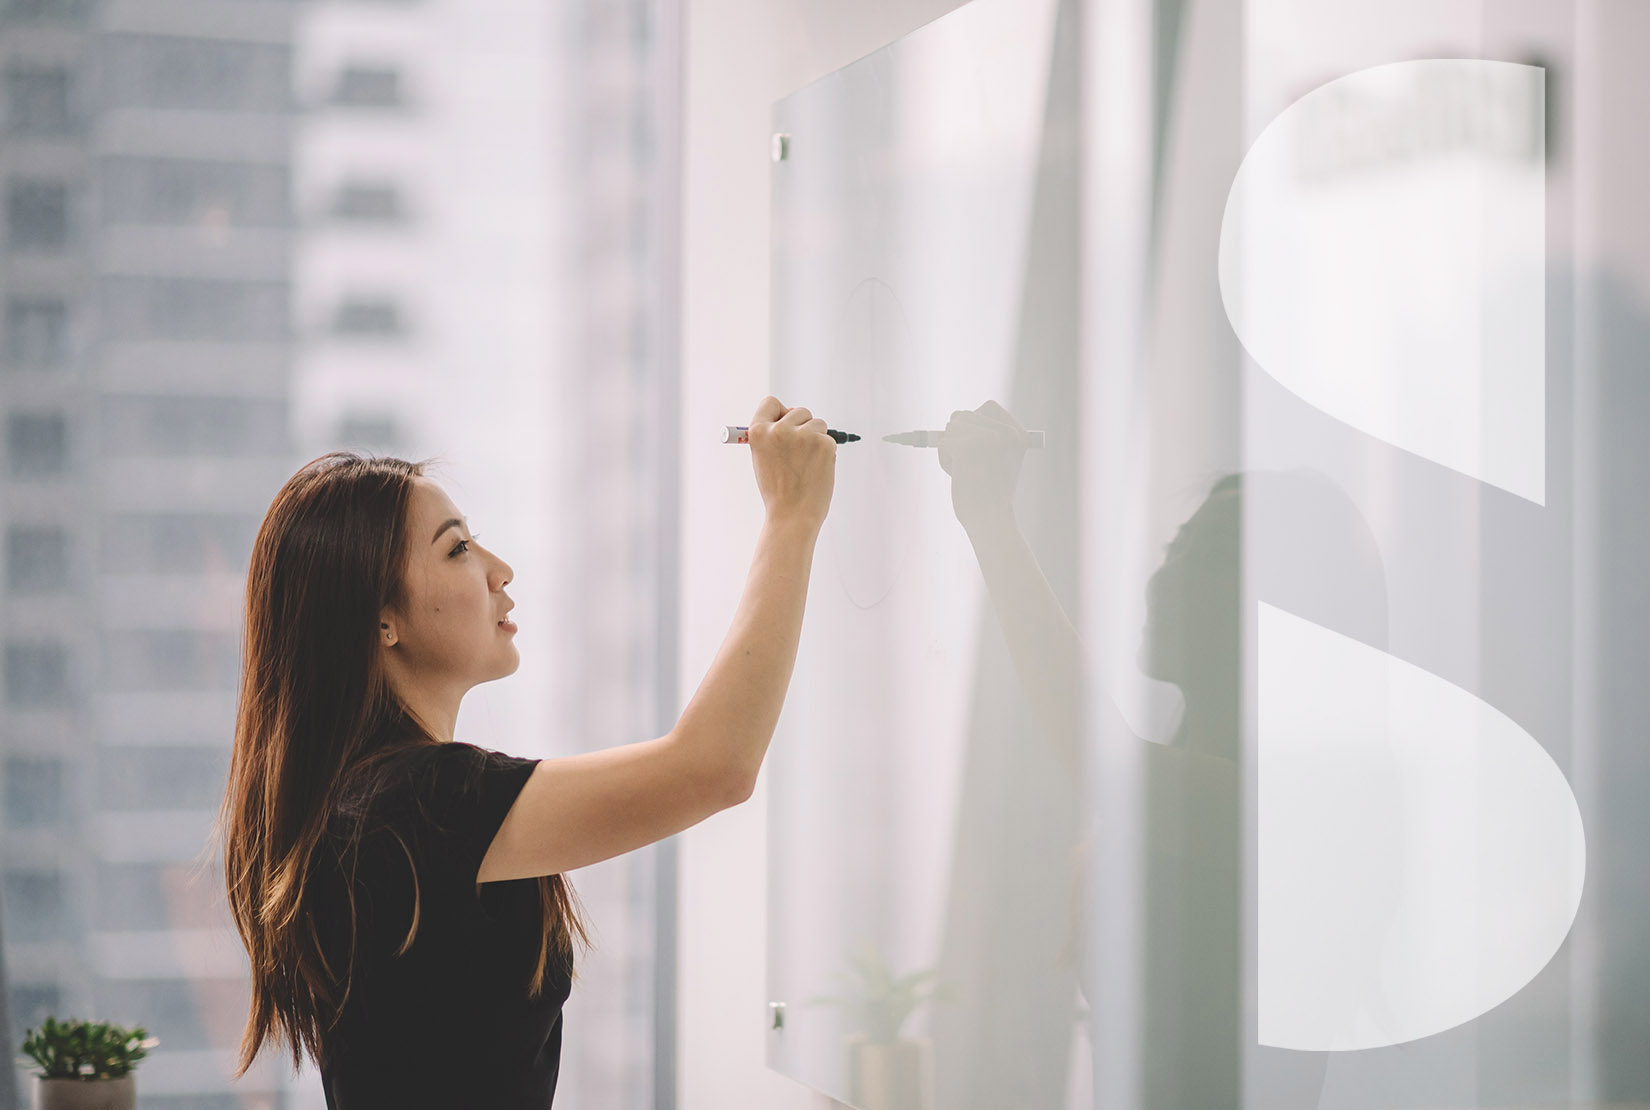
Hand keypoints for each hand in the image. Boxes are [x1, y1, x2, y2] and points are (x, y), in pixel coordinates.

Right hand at [747, 395, 836, 531]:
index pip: (771, 403)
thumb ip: (772, 436)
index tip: (785, 422)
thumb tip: (791, 415)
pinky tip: (817, 470)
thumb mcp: (763, 459)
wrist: (792, 516)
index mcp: (758, 432)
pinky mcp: (823, 443)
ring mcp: (802, 435)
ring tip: (806, 465)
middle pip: (799, 410)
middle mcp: (779, 429)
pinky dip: (826, 452)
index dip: (780, 412)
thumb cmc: (778, 491)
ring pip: (817, 423)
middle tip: (800, 453)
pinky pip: (829, 438)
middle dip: (803, 426)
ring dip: (816, 439)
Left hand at [937, 400, 1027, 530]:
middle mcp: (1002, 432)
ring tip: (964, 471)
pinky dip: (945, 460)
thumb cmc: (992, 495)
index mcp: (1015, 434)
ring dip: (951, 450)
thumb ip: (987, 438)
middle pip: (962, 416)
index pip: (989, 407)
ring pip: (951, 429)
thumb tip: (957, 420)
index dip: (974, 419)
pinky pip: (943, 444)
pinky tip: (958, 475)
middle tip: (968, 463)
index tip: (972, 437)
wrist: (991, 519)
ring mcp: (985, 437)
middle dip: (957, 438)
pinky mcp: (966, 447)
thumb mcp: (998, 460)